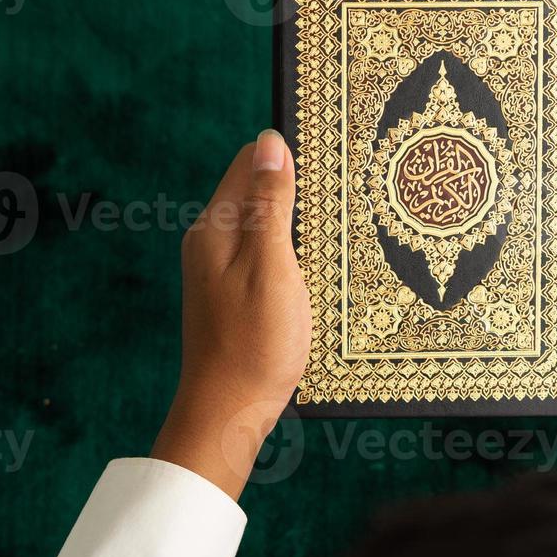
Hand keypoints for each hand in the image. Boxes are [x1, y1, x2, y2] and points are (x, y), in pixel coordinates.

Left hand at [152, 130, 311, 497]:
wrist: (228, 415)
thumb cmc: (254, 344)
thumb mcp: (271, 266)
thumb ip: (270, 204)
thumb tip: (270, 142)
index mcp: (216, 228)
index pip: (250, 161)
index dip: (289, 154)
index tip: (333, 159)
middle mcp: (211, 242)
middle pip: (257, 191)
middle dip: (297, 188)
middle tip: (346, 197)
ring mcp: (219, 271)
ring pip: (264, 225)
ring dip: (298, 224)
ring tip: (338, 232)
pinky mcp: (234, 295)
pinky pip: (265, 255)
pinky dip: (291, 254)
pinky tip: (317, 270)